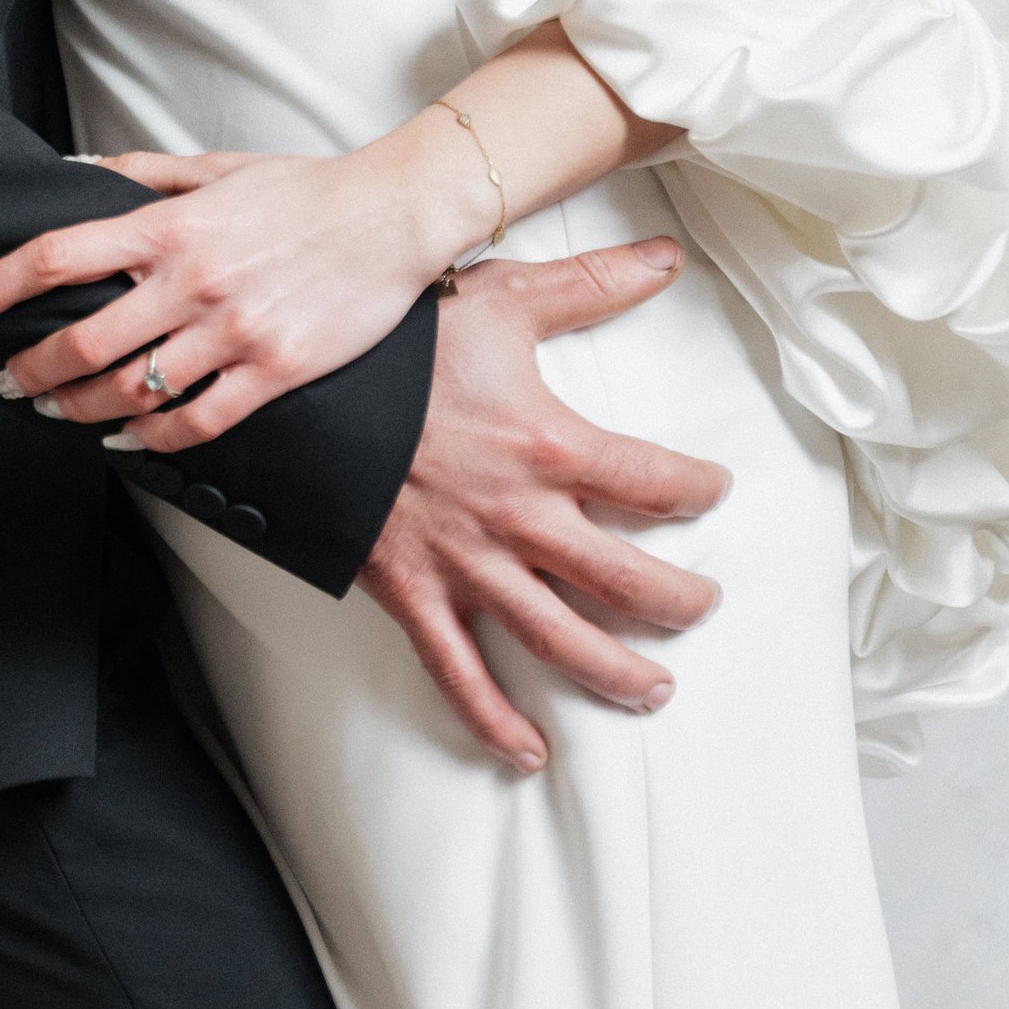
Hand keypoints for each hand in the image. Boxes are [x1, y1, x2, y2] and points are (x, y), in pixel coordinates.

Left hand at [0, 135, 502, 447]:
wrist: (395, 214)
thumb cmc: (305, 189)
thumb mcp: (215, 166)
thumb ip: (138, 175)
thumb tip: (71, 173)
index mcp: (171, 227)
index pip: (56, 256)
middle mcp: (193, 281)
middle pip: (82, 342)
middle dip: (29, 371)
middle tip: (6, 381)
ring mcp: (233, 331)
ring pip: (130, 391)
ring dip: (77, 410)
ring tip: (54, 411)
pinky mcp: (273, 370)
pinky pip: (195, 422)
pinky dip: (148, 441)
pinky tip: (123, 440)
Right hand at [361, 253, 727, 768]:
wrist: (294, 383)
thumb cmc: (398, 339)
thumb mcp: (500, 297)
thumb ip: (591, 283)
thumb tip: (668, 258)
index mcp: (547, 444)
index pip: (654, 482)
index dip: (697, 490)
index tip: (714, 490)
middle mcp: (517, 515)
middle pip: (624, 580)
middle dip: (675, 601)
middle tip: (700, 607)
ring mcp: (466, 563)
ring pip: (559, 638)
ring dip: (615, 672)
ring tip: (654, 690)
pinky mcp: (412, 592)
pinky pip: (459, 672)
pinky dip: (495, 719)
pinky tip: (530, 751)